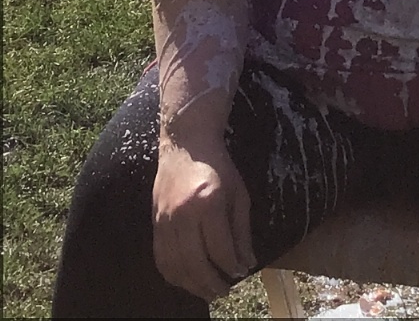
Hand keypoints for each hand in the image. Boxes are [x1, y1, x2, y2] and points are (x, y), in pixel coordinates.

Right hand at [152, 135, 254, 300]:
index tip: (240, 273)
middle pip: (195, 263)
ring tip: (207, 291)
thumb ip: (242, 230)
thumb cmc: (219, 166)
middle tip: (223, 292)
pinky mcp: (154, 224)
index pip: (219, 248)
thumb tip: (246, 263)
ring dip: (192, 285)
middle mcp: (182, 214)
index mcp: (208, 202)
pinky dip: (174, 275)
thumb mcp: (239, 193)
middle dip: (211, 283)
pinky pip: (161, 259)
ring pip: (176, 266)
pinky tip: (187, 280)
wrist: (186, 144)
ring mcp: (164, 220)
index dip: (231, 266)